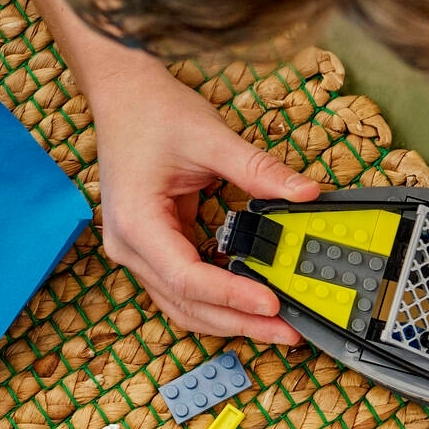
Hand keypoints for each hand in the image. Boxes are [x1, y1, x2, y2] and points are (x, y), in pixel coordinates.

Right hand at [33, 0, 319, 347]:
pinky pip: (188, 288)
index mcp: (136, 223)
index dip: (231, 296)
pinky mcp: (155, 250)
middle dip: (240, 322)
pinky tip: (254, 301)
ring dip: (231, 319)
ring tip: (278, 327)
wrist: (122, 95)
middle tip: (289, 333)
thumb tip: (306, 193)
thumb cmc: (152, 113)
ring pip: (185, 305)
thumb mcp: (211, 137)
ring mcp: (139, 253)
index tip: (272, 304)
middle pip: (187, 304)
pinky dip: (220, 300)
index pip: (187, 277)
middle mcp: (130, 247)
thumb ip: (258, 170)